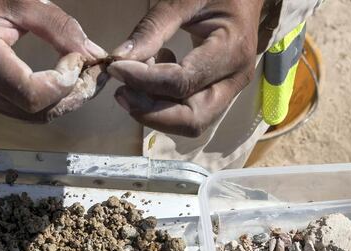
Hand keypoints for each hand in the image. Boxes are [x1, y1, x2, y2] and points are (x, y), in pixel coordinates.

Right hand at [0, 0, 107, 122]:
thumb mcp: (21, 1)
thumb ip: (59, 27)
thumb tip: (92, 54)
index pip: (32, 95)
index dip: (63, 84)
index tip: (78, 59)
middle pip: (38, 112)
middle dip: (73, 96)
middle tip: (93, 72)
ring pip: (34, 116)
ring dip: (64, 101)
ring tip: (82, 76)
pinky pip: (24, 111)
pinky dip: (49, 100)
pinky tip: (63, 82)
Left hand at [108, 0, 264, 136]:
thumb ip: (152, 28)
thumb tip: (118, 59)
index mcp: (232, 51)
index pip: (182, 83)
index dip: (144, 81)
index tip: (116, 68)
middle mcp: (234, 80)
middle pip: (192, 120)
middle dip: (151, 113)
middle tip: (122, 91)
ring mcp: (228, 90)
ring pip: (190, 122)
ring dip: (155, 111)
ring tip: (134, 80)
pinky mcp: (218, 93)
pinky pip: (188, 112)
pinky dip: (163, 103)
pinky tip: (153, 73)